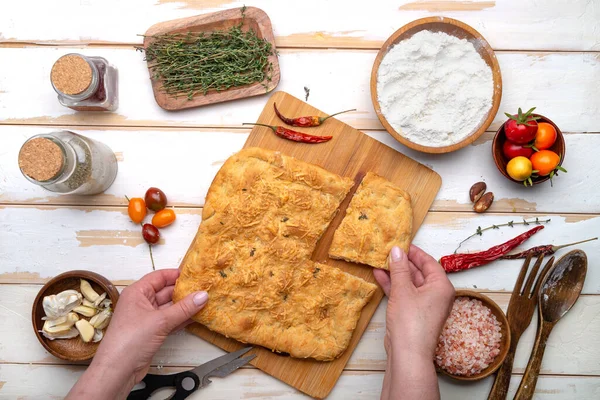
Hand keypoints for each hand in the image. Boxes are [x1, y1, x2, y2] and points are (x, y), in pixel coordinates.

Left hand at [66, 269, 207, 399]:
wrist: (118, 370)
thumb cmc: (130, 341)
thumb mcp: (160, 321)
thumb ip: (184, 308)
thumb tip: (202, 295)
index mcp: (137, 293)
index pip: (159, 277)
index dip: (176, 275)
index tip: (194, 275)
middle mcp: (141, 303)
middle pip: (166, 292)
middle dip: (184, 291)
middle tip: (204, 288)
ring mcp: (147, 318)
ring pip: (169, 307)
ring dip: (185, 306)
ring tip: (204, 301)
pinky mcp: (152, 332)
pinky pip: (170, 320)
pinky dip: (182, 319)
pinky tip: (196, 317)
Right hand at [374, 245, 454, 399]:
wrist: (408, 354)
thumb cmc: (411, 321)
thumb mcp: (403, 290)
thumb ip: (399, 268)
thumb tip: (396, 250)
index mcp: (441, 286)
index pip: (429, 262)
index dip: (414, 252)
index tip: (401, 243)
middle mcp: (436, 295)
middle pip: (419, 272)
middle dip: (402, 263)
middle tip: (387, 251)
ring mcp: (424, 305)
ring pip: (409, 284)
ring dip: (395, 274)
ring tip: (379, 262)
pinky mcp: (413, 314)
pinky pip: (404, 294)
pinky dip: (393, 286)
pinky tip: (379, 276)